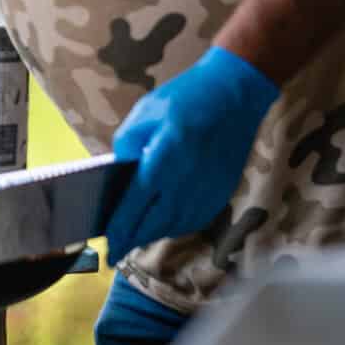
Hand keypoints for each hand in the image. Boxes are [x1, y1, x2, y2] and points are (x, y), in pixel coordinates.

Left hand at [104, 46, 279, 265]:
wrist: (235, 94)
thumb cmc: (186, 97)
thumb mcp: (145, 113)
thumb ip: (127, 145)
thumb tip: (120, 175)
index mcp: (163, 160)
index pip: (135, 206)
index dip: (120, 231)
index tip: (109, 247)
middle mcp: (186, 182)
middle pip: (154, 224)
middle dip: (133, 240)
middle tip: (116, 250)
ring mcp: (207, 190)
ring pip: (175, 226)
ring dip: (153, 234)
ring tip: (136, 236)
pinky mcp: (222, 192)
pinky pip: (194, 219)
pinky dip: (175, 226)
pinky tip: (164, 222)